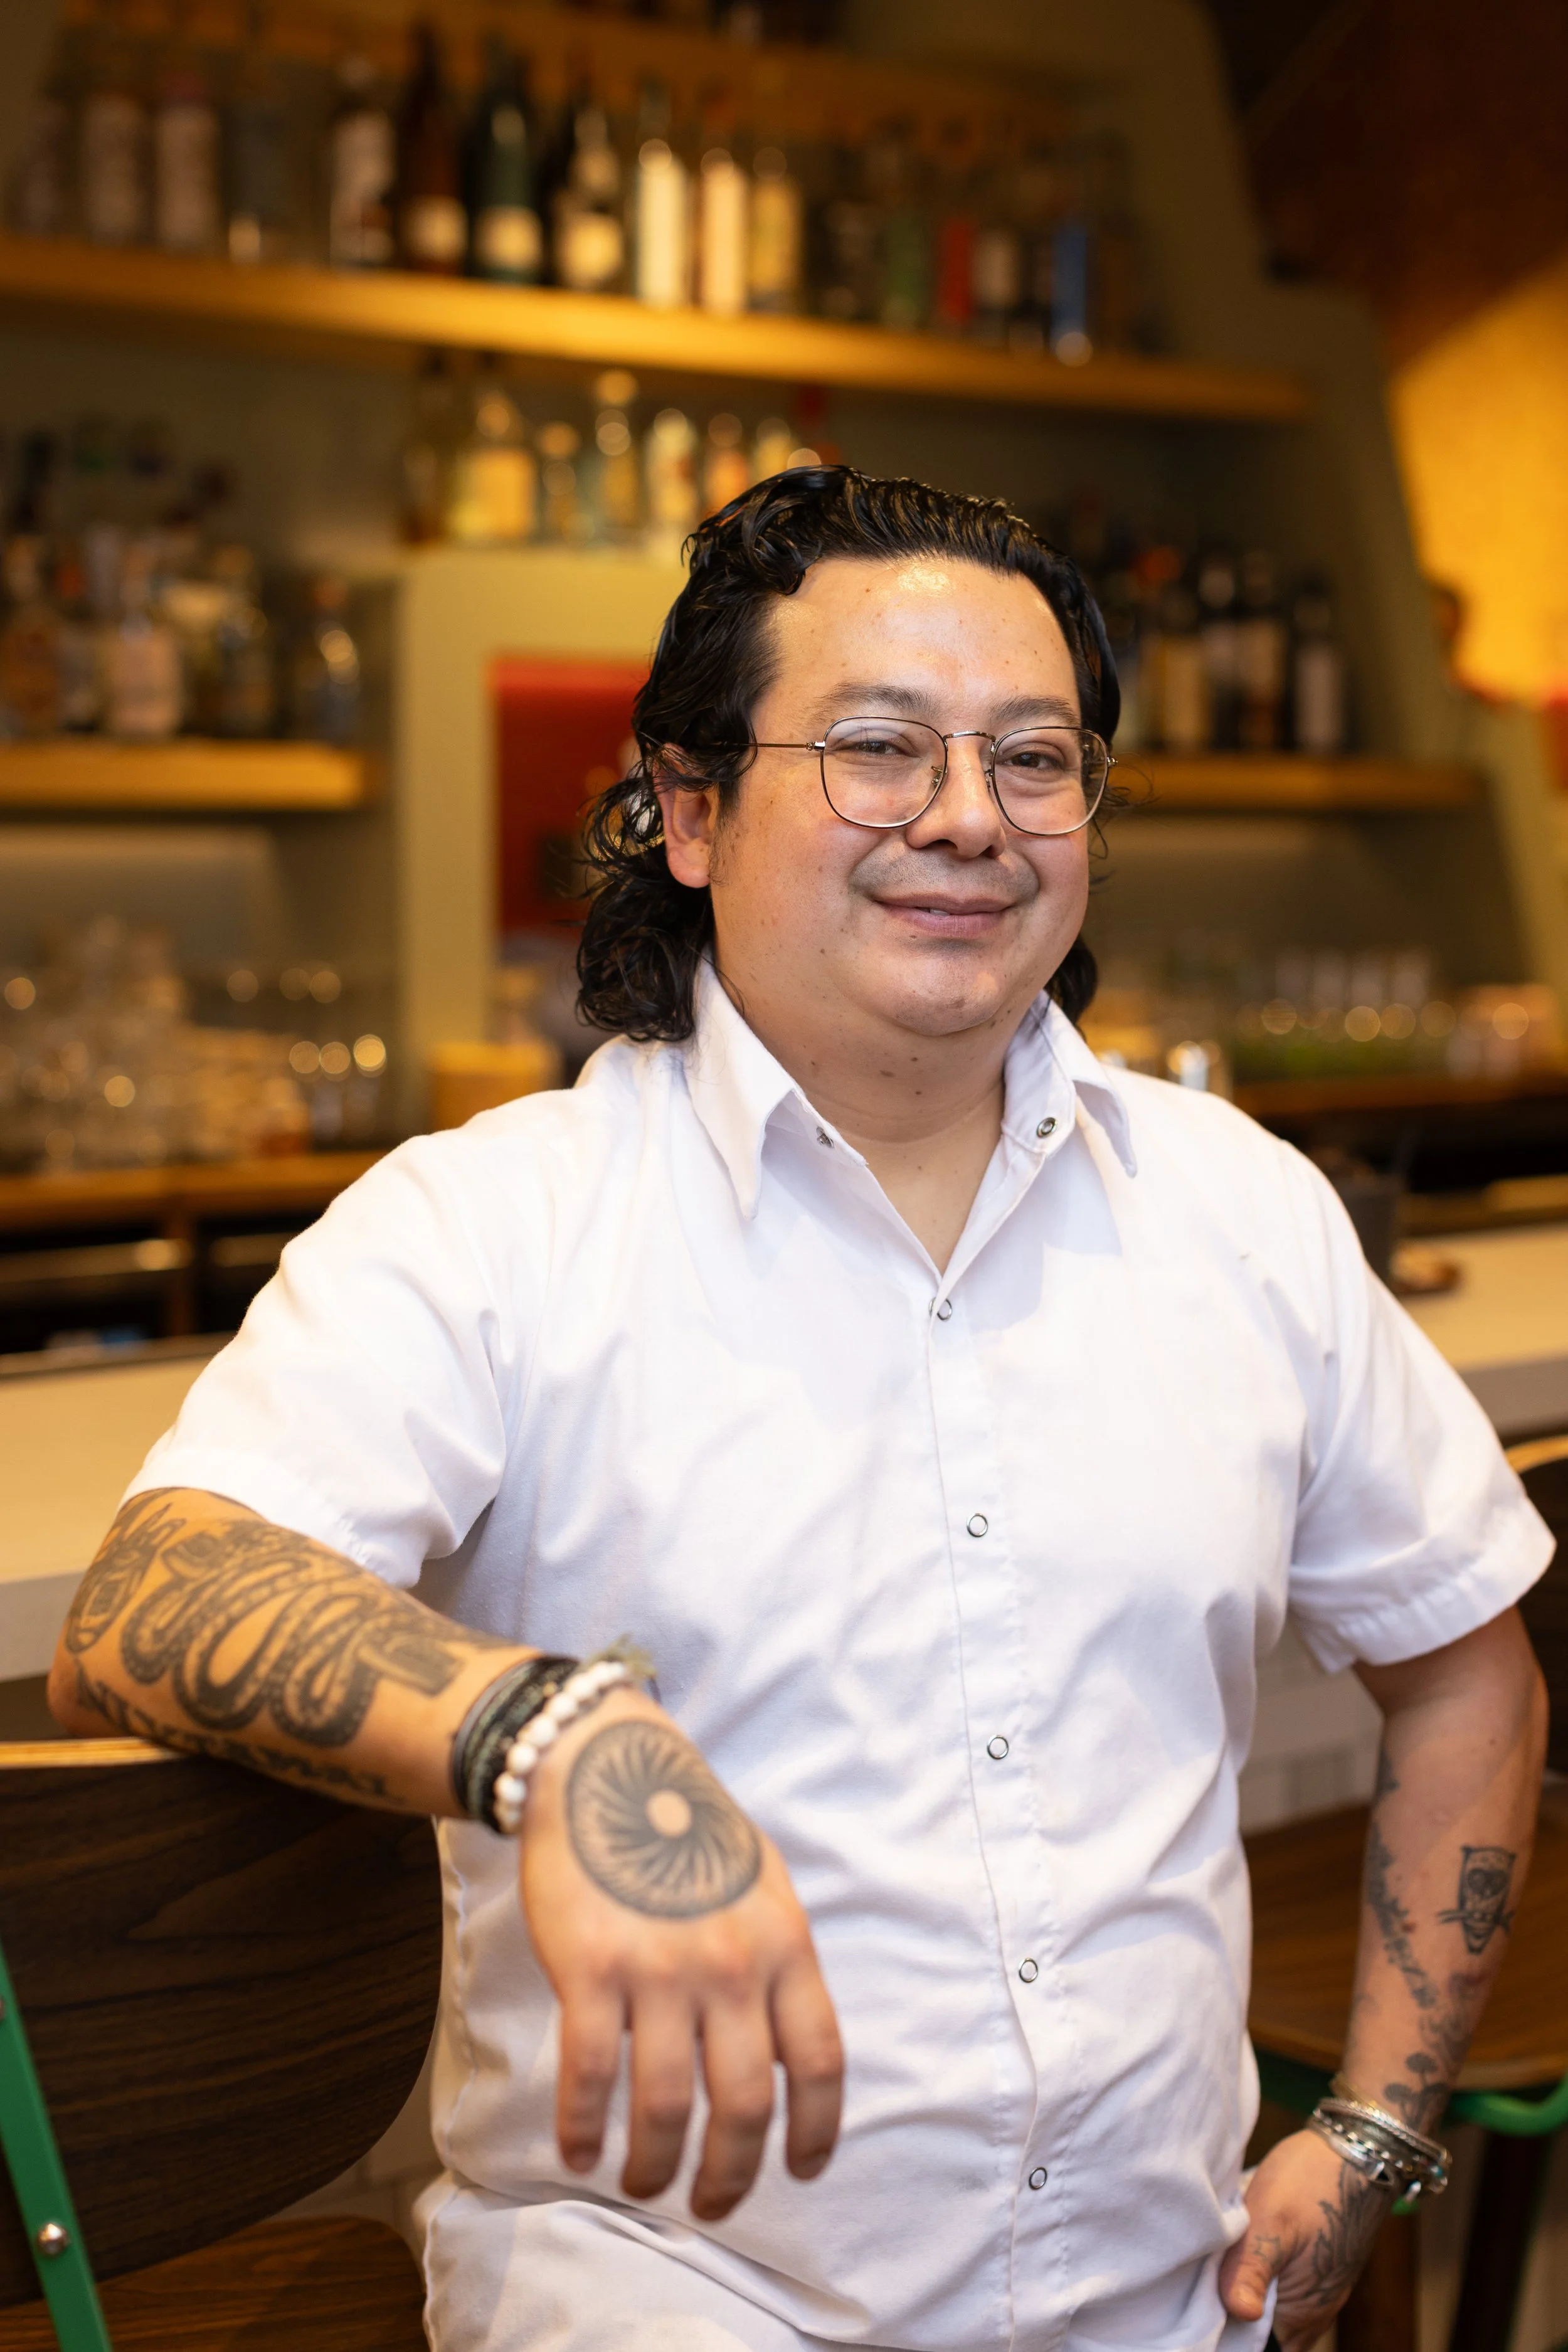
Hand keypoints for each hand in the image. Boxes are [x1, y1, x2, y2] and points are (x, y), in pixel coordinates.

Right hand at [516, 1689, 843, 2221]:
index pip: (819, 2060)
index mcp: (783, 1942)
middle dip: (732, 2173)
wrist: (603, 1767)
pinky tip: (581, 2151)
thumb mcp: (760, 1881)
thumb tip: (787, 2043)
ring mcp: (661, 1971)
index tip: (802, 2169)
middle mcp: (731, 1964)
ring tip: (643, 2184)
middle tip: (714, 2205)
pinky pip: (593, 2077)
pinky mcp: (593, 1972)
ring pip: (668, 2106)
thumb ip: (777, 1958)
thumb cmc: (683, 1827)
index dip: (816, 2128)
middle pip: (746, 2103)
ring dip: (656, 2165)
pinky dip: (586, 2129)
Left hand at [1220, 2127, 1394, 2349]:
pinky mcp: (1313, 2272)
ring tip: (1215, 2265)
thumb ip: (1253, 2269)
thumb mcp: (1273, 2221)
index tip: (1196, 2311)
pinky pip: (1279, 2291)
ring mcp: (1314, 2293)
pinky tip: (1238, 2252)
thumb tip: (1239, 2312)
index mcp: (1302, 2315)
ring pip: (1268, 2312)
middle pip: (1261, 2335)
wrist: (1357, 2153)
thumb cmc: (1313, 2182)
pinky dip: (1256, 2278)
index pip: (1255, 2347)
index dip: (1223, 2334)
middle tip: (1201, 2283)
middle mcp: (1311, 2315)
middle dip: (1228, 2316)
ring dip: (1241, 2292)